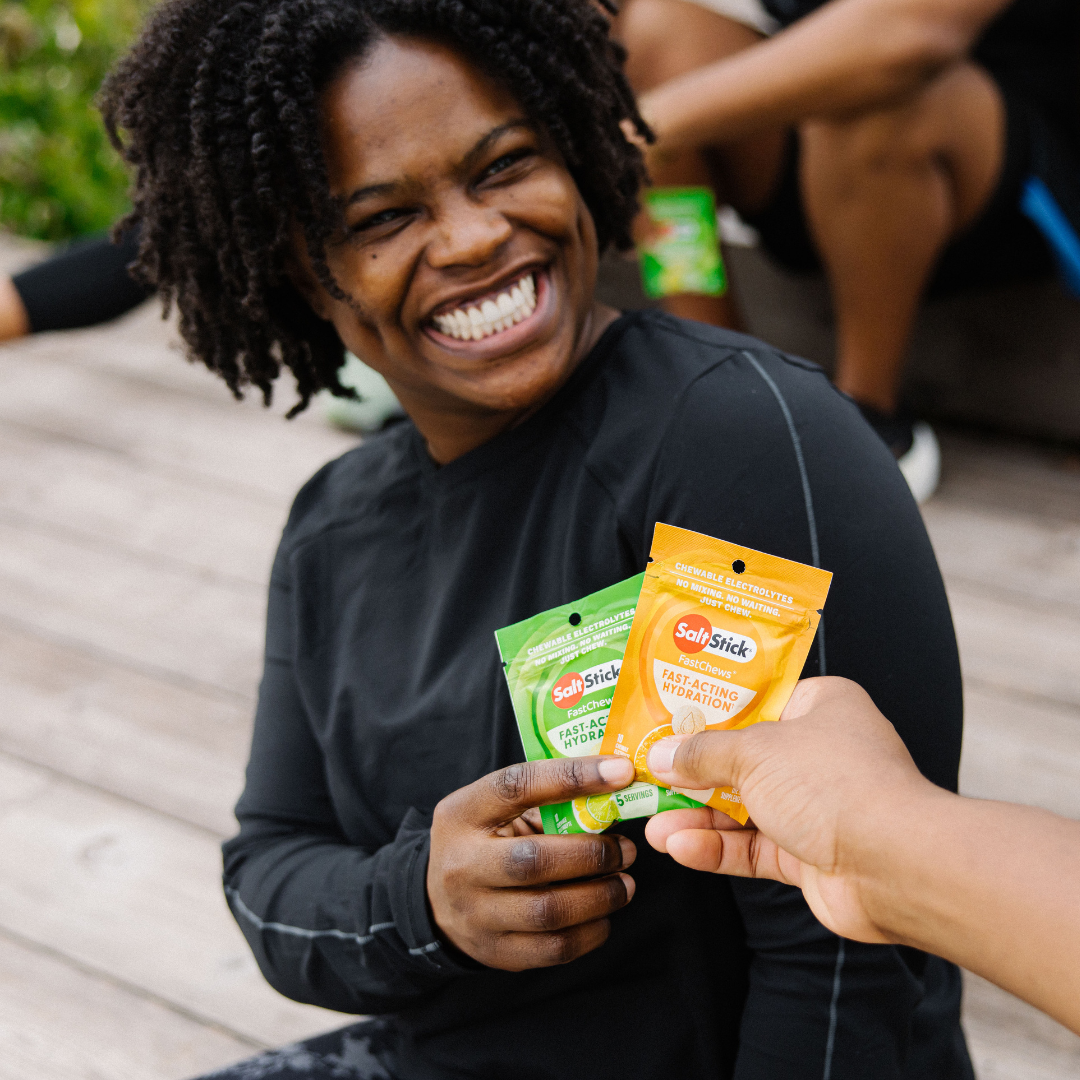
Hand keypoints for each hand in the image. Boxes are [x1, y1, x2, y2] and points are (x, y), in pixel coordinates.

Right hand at [427, 756, 636, 970]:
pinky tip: (604, 914)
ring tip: (625, 883)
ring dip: (600, 896)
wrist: (436, 901)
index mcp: (463, 814)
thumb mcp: (494, 809)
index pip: (517, 786)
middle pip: (535, 860)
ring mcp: (475, 914)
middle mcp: (463, 864)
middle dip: (593, 854)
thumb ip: (542, 798)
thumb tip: (615, 784)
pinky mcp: (495, 952)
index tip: (620, 771)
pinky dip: (591, 931)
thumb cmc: (484, 841)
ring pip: (548, 911)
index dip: (572, 776)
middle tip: (627, 849)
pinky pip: (554, 949)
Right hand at [644, 676, 933, 941]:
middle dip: (694, 772)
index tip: (667, 719)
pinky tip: (681, 847)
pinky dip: (718, 847)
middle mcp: (821, 752)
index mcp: (821, 707)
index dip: (710, 710)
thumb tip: (663, 755)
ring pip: (745, 807)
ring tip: (652, 824)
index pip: (758, 700)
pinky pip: (754, 847)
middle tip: (649, 776)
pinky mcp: (812, 854)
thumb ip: (702, 754)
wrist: (896, 866)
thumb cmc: (835, 784)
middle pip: (744, 757)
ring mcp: (817, 806)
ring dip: (698, 816)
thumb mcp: (753, 753)